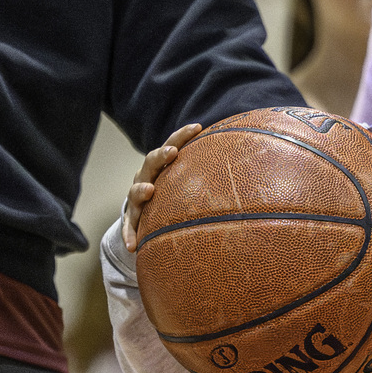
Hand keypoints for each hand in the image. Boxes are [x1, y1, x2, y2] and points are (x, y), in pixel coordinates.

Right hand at [121, 123, 202, 250]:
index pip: (171, 144)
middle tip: (172, 152)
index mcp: (161, 166)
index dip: (181, 135)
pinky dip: (129, 234)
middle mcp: (146, 178)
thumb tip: (243, 159)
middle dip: (161, 156)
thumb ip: (202, 173)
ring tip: (149, 191)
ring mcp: (137, 199)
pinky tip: (133, 246)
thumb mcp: (182, 181)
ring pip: (135, 192)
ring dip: (141, 190)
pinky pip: (128, 226)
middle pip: (150, 163)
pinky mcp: (131, 219)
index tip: (196, 127)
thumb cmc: (170, 193)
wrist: (144, 215)